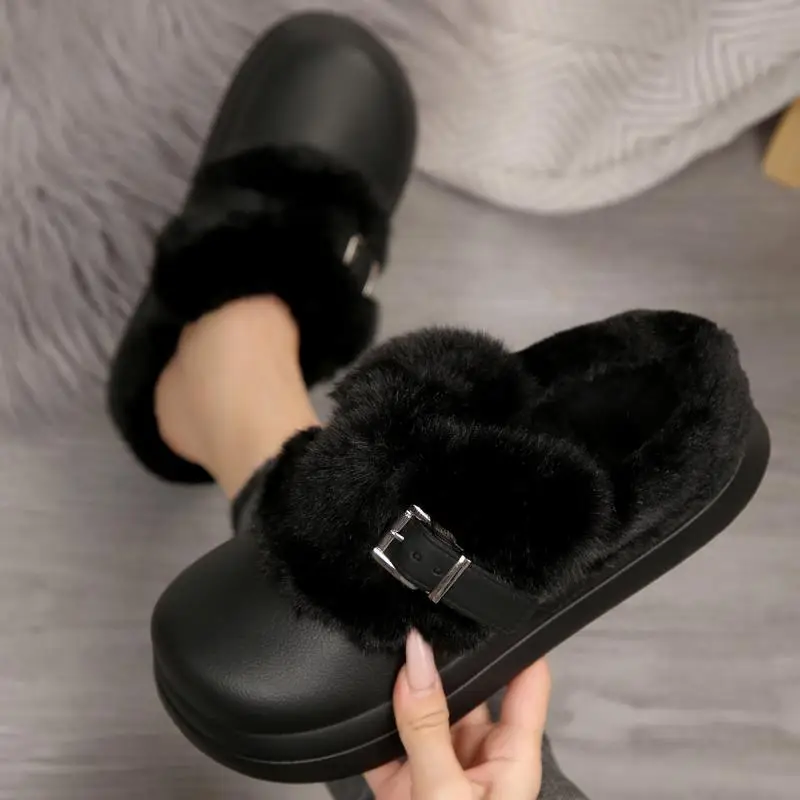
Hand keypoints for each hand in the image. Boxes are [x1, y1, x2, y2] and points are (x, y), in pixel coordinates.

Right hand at [365, 631, 550, 798]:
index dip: (518, 642)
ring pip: (420, 713)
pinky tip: (357, 701)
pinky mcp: (401, 785)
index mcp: (511, 759)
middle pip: (465, 692)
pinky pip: (383, 742)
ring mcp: (438, 770)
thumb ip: (428, 727)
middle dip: (441, 662)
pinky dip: (367, 725)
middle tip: (418, 625)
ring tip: (385, 654)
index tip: (496, 603)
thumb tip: (417, 658)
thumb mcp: (446, 792)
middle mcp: (478, 758)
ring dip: (401, 692)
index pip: (527, 683)